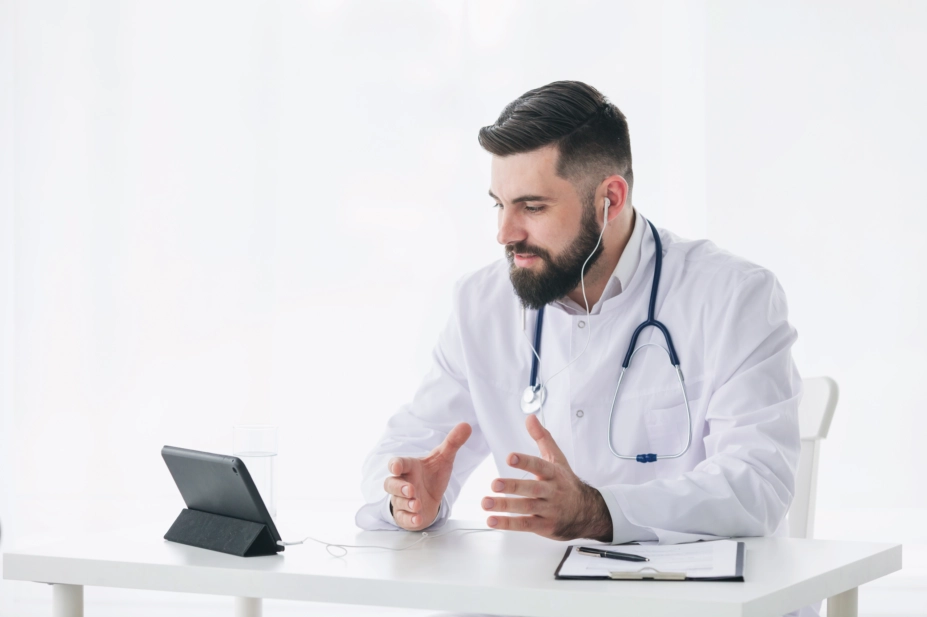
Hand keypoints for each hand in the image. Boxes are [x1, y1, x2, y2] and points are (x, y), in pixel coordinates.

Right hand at [384, 422, 471, 530]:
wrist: (431, 497)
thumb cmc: (432, 475)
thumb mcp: (444, 458)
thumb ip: (453, 442)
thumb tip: (466, 425)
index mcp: (409, 467)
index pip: (397, 463)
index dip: (395, 465)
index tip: (396, 467)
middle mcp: (402, 483)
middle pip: (391, 484)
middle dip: (399, 487)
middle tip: (411, 490)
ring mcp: (402, 500)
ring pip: (398, 502)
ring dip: (407, 503)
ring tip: (417, 504)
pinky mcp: (405, 515)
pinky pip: (403, 518)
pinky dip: (409, 519)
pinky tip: (418, 518)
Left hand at [482, 415, 612, 540]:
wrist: (587, 513)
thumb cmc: (567, 483)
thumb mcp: (557, 459)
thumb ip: (542, 438)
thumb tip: (530, 418)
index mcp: (554, 473)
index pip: (540, 465)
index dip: (525, 461)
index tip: (510, 457)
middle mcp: (552, 491)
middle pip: (532, 488)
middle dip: (513, 487)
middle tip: (494, 484)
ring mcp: (549, 510)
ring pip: (527, 507)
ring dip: (505, 506)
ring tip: (486, 502)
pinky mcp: (544, 526)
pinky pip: (525, 525)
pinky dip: (508, 524)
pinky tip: (492, 520)